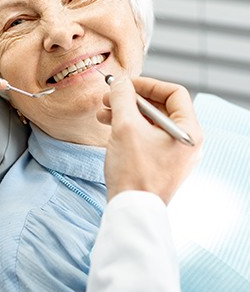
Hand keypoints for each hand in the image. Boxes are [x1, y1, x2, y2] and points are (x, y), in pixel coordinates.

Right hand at [97, 75, 202, 203]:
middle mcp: (186, 142)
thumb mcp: (125, 126)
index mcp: (189, 131)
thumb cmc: (134, 171)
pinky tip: (109, 127)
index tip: (126, 84)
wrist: (131, 210)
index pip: (174, 93)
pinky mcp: (161, 164)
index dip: (148, 84)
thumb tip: (120, 82)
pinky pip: (147, 138)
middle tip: (109, 97)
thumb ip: (122, 97)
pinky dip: (129, 129)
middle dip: (131, 99)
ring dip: (126, 113)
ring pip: (150, 123)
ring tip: (103, 113)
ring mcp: (175, 155)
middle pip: (161, 108)